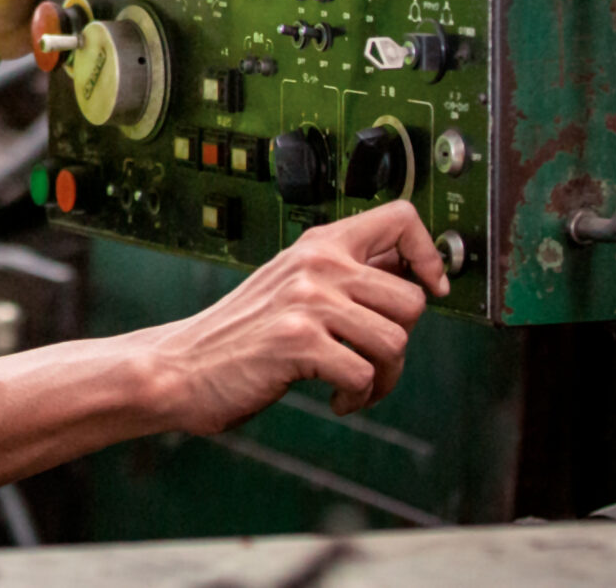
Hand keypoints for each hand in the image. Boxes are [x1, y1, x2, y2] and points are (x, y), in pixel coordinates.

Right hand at [139, 202, 448, 431]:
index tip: (432, 288)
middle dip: (402, 341)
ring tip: (354, 383)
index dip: (430, 256)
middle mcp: (317, 263)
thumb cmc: (244, 334)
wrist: (183, 366)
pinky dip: (358, 397)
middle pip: (412, 300)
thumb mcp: (295, 286)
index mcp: (320, 244)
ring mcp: (306, 300)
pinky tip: (335, 397)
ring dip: (383, 378)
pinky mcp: (297, 341)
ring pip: (396, 341)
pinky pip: (365, 374)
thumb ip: (346, 277)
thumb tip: (415, 279)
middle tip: (371, 358)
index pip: (401, 218)